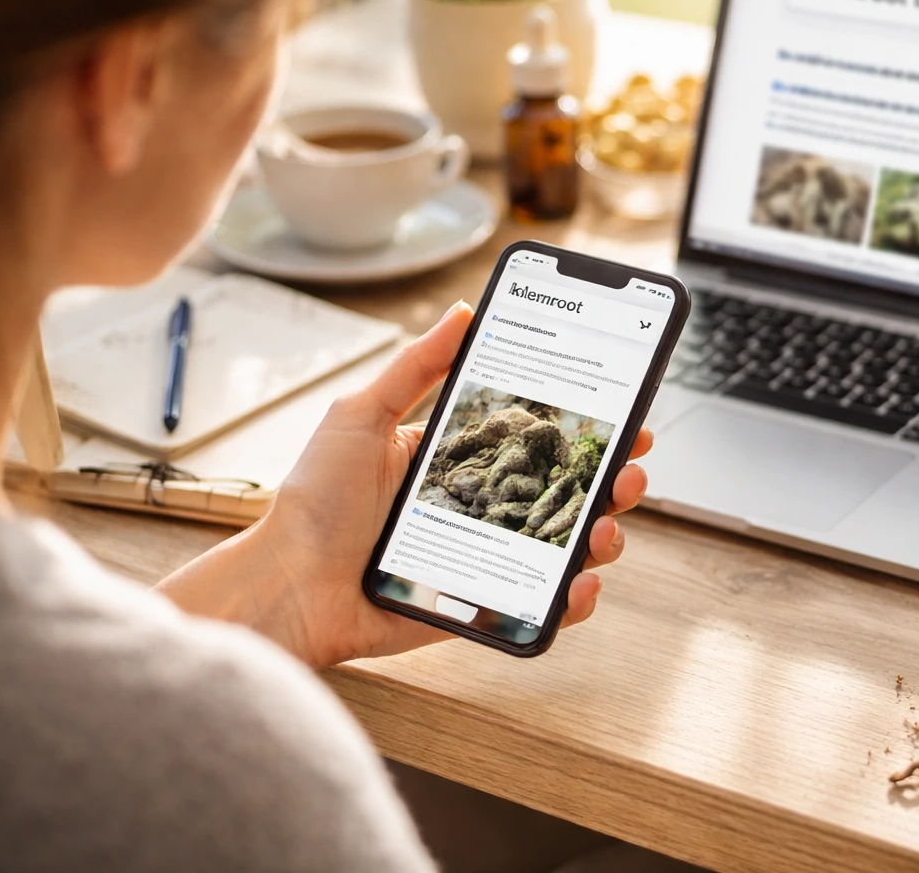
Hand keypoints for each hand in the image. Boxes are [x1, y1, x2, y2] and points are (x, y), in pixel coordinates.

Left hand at [157, 302, 651, 667]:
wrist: (286, 585)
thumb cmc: (314, 500)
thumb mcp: (360, 415)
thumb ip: (416, 368)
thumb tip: (464, 312)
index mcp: (464, 458)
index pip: (542, 438)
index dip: (589, 427)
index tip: (626, 412)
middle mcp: (487, 505)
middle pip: (571, 490)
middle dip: (616, 478)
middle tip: (631, 469)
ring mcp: (491, 558)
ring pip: (570, 546)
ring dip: (605, 536)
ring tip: (605, 529)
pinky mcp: (484, 605)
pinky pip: (543, 606)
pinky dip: (573, 599)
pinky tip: (580, 585)